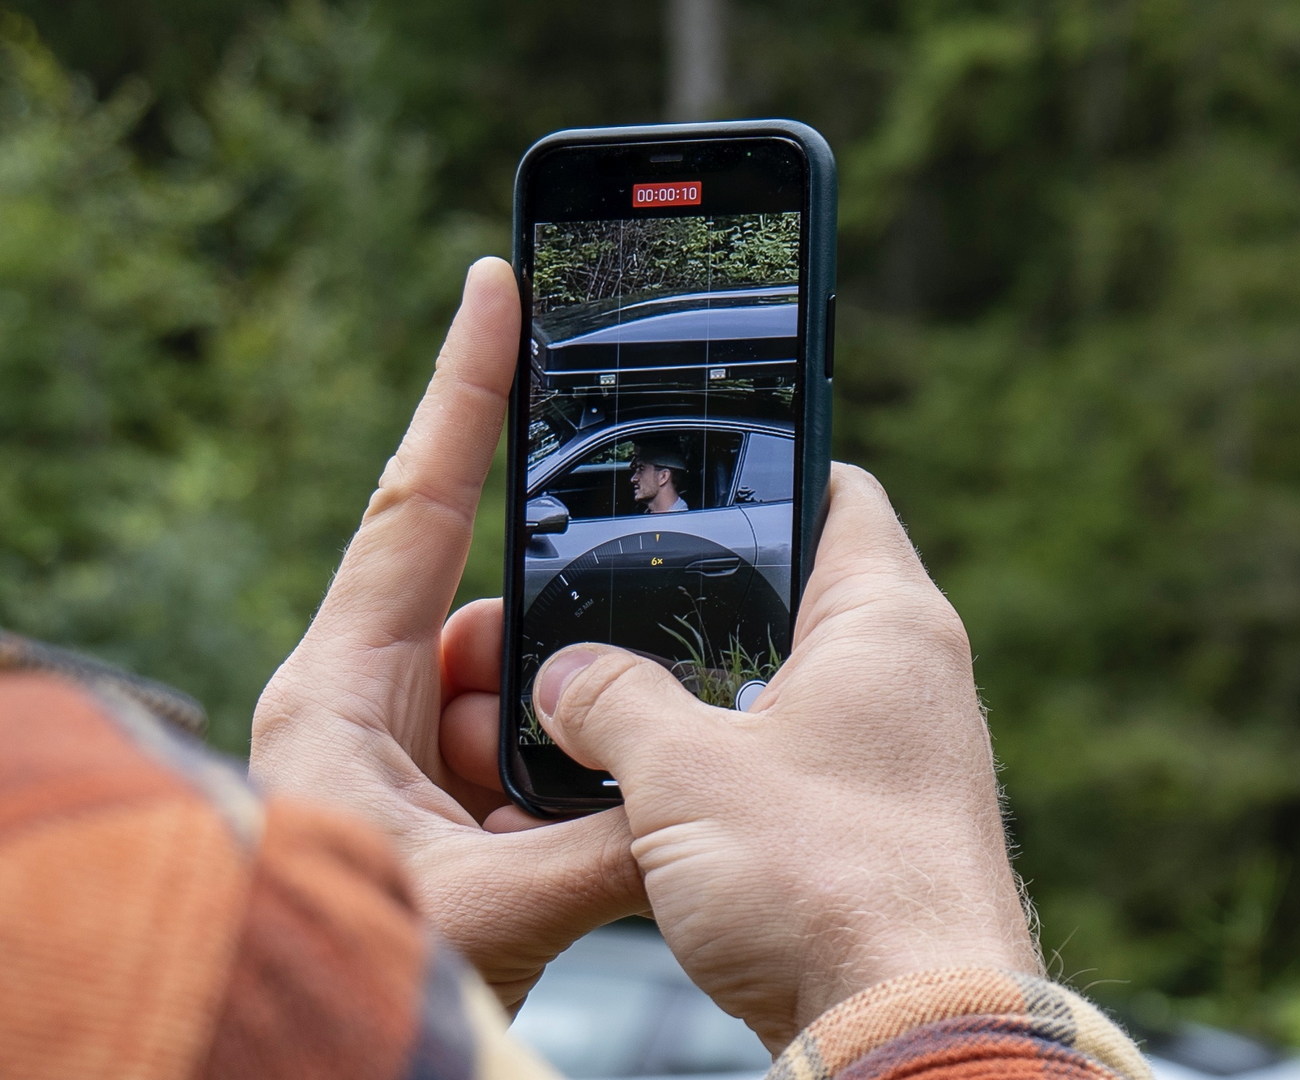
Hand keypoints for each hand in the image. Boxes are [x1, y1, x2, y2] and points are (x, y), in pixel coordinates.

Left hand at [248, 258, 646, 1008]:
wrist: (293, 1059)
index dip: (464, 387)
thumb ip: (605, 839)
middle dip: (559, 679)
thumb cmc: (347, 965)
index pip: (416, 503)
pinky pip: (524, 764)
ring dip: (564, 766)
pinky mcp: (436, 807)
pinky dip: (562, 803)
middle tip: (573, 757)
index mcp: (339, 692)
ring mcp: (403, 759)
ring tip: (553, 853)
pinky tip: (562, 864)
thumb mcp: (488, 908)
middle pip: (497, 630)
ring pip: (526, 705)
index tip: (499, 286)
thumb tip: (693, 792)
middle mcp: (367, 708)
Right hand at [510, 465, 1040, 1048]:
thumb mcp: (682, 774)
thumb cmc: (825, 884)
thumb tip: (568, 681)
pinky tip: (677, 798)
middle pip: (809, 594)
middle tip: (626, 603)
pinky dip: (747, 769)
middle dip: (716, 602)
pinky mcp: (893, 828)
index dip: (766, 471)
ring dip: (722, 699)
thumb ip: (612, 704)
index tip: (694, 474)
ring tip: (629, 704)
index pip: (838, 493)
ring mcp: (912, 755)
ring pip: (799, 689)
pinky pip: (809, 766)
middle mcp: (919, 677)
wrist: (911, 1024)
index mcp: (890, 621)